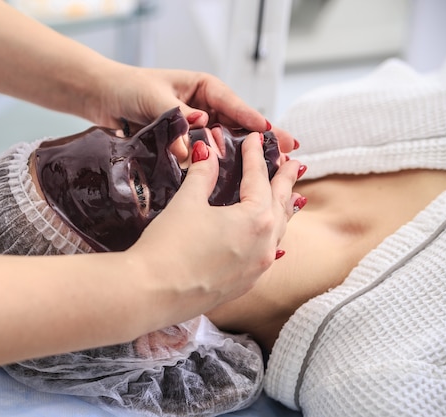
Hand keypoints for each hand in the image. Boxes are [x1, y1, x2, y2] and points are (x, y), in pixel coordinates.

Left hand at [90, 66, 296, 159]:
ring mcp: (196, 126)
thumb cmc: (130, 88)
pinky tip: (233, 179)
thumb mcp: (155, 99)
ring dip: (244, 156)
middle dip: (263, 139)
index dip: (253, 121)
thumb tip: (193, 147)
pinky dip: (217, 166)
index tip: (272, 133)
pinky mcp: (183, 143)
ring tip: (270, 170)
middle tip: (290, 153)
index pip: (234, 105)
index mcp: (204, 88)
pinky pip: (204, 155)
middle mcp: (205, 107)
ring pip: (225, 142)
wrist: (103, 96)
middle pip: (238, 125)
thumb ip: (177, 121)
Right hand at [128, 132, 301, 320]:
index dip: (255, 156)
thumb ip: (204, 175)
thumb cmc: (169, 245)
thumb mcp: (187, 202)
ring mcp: (257, 268)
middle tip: (293, 163)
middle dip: (285, 181)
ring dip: (283, 209)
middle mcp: (265, 245)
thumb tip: (208, 152)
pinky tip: (271, 239)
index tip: (256, 140)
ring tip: (290, 196)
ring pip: (278, 232)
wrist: (153, 293)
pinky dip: (272, 238)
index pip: (259, 179)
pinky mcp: (244, 284)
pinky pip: (268, 255)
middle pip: (279, 204)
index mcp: (255, 219)